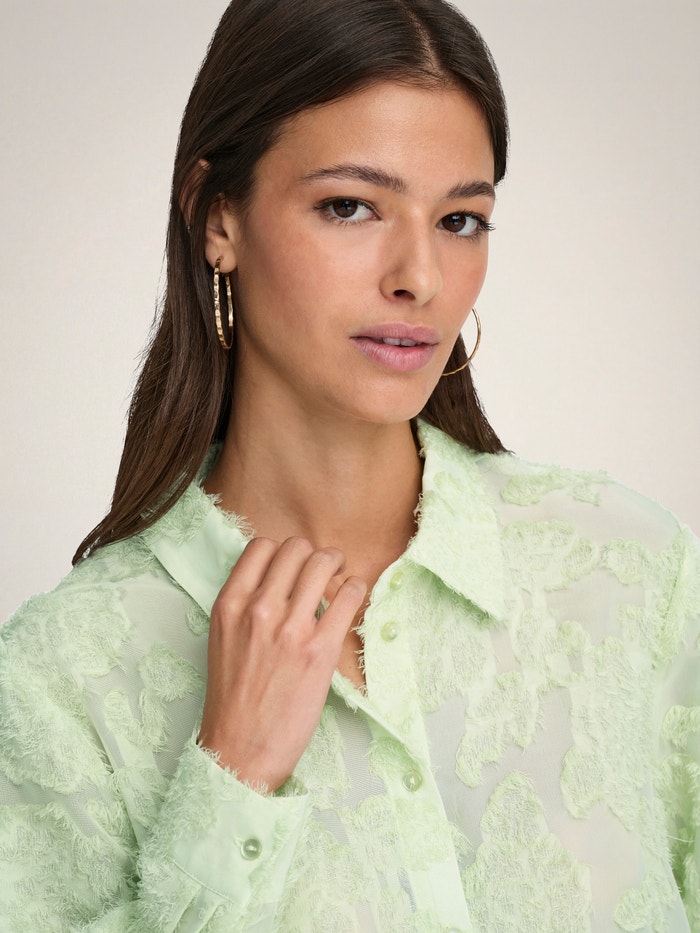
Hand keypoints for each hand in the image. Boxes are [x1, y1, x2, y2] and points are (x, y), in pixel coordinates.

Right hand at [198, 536, 366, 791]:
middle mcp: (258, 609)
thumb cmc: (232, 699)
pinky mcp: (320, 651)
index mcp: (230, 604)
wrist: (240, 750)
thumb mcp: (223, 639)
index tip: (292, 566)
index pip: (261, 546)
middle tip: (322, 569)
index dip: (282, 551)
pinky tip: (352, 599)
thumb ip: (244, 605)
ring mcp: (291, 629)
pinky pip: (349, 596)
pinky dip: (355, 589)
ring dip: (336, 565)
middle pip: (296, 548)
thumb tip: (276, 578)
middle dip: (312, 555)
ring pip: (323, 563)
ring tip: (339, 577)